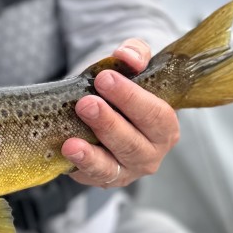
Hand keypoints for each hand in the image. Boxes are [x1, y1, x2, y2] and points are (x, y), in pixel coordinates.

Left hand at [63, 39, 179, 188]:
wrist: (103, 105)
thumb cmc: (122, 89)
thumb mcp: (132, 66)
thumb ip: (135, 54)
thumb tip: (126, 55)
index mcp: (165, 126)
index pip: (156, 115)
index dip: (132, 98)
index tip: (105, 79)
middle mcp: (151, 153)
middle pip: (133, 143)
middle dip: (109, 124)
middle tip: (86, 103)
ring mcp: (127, 170)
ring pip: (112, 166)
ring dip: (92, 154)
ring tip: (72, 142)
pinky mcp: (103, 178)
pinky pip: (92, 177)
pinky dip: (80, 167)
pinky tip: (67, 152)